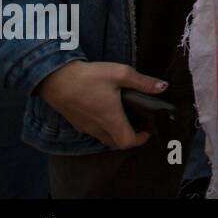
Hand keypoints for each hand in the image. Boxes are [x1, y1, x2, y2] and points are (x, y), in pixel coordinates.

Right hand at [37, 60, 168, 148]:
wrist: (55, 79)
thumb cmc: (88, 77)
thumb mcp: (120, 74)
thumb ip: (142, 82)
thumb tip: (163, 87)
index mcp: (111, 120)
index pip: (127, 142)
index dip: (141, 139)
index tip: (148, 129)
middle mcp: (98, 128)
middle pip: (116, 143)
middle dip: (130, 137)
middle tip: (139, 123)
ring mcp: (85, 127)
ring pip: (104, 138)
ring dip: (116, 133)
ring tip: (125, 117)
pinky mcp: (76, 122)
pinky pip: (94, 132)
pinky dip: (104, 128)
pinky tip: (106, 111)